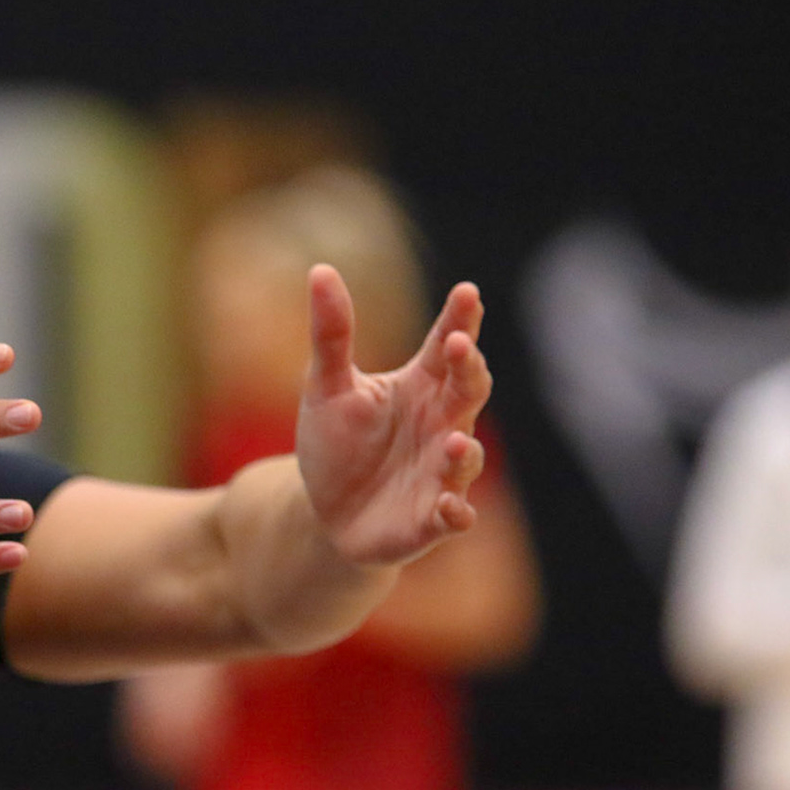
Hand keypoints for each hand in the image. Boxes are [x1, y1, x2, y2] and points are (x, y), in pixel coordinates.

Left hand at [295, 265, 491, 566]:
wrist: (323, 514)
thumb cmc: (335, 445)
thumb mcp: (325, 387)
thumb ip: (331, 334)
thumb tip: (320, 270)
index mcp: (421, 385)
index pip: (447, 347)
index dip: (460, 320)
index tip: (466, 292)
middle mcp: (442, 424)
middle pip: (469, 390)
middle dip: (470, 370)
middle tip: (460, 348)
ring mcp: (441, 472)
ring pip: (466, 456)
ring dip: (463, 450)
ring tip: (452, 441)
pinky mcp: (430, 518)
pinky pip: (453, 516)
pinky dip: (456, 513)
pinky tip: (451, 510)